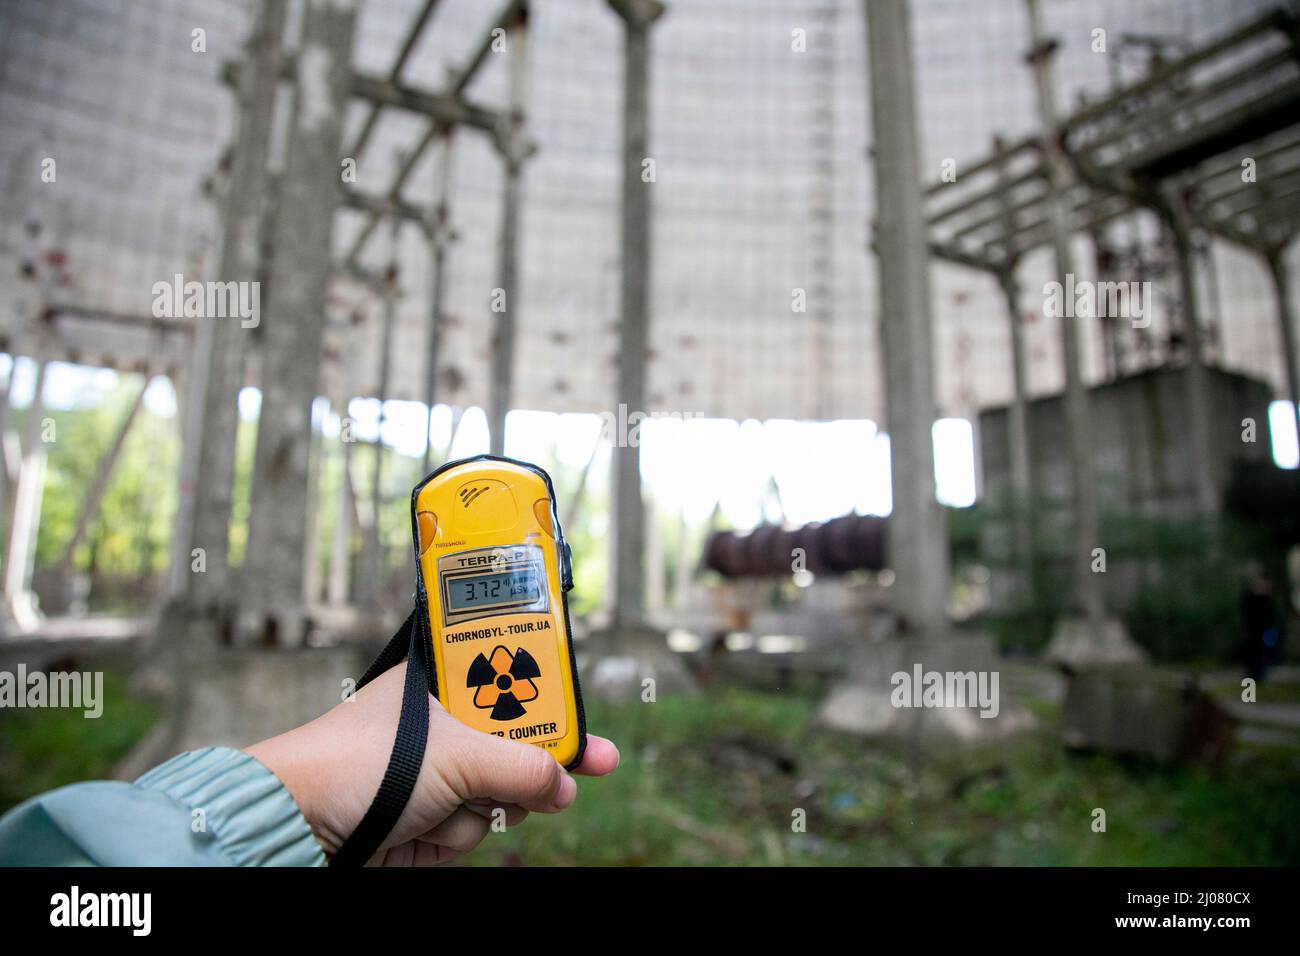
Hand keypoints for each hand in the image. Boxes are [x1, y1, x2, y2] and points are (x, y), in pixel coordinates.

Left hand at [245, 660, 617, 865]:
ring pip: (499, 796)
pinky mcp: (425, 822)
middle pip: (516, 745)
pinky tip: (421, 829)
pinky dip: (452, 836)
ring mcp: (433, 777)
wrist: (295, 826)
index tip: (589, 722)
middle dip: (533, 766)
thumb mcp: (457, 755)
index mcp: (440, 685)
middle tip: (581, 770)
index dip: (552, 699)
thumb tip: (567, 784)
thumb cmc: (357, 763)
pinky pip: (470, 831)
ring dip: (480, 808)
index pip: (511, 681)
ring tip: (442, 802)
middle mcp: (439, 727)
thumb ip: (523, 766)